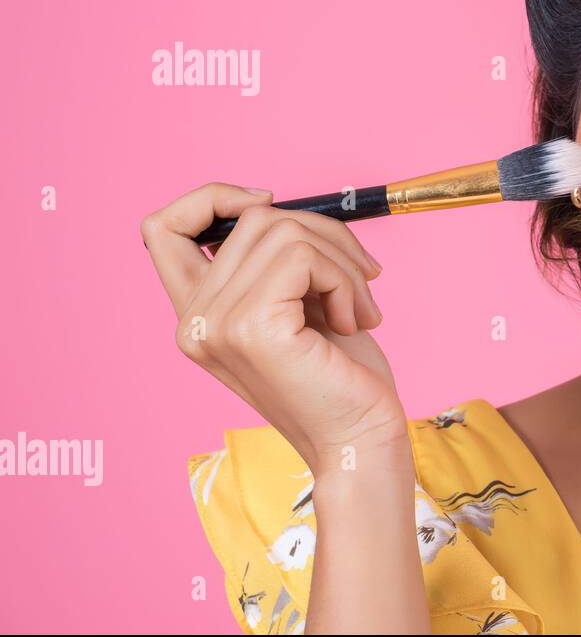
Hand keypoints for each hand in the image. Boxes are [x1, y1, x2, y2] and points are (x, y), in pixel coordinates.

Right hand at [142, 183, 407, 471]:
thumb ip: (273, 261)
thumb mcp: (299, 303)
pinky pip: (305, 258)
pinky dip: (345, 280)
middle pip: (252, 218)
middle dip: (324, 234)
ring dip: (342, 261)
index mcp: (197, 315)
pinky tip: (357, 321)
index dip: (212, 198)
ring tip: (361, 307)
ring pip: (285, 231)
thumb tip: (274, 205)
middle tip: (362, 276)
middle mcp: (193, 320)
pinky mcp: (252, 327)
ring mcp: (216, 324)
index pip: (161, 227)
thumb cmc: (341, 375)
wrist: (360, 438)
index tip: (270, 203)